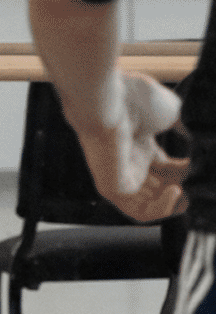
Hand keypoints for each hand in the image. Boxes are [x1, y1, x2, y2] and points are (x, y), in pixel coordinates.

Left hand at [71, 70, 189, 222]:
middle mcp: (128, 163)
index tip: (202, 168)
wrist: (111, 101)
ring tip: (190, 191)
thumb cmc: (135, 101)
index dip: (188, 173)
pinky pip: (139, 212)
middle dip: (185, 189)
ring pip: (152, 204)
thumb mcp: (170, 114)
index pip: (167, 170)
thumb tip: (200, 142)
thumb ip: (185, 128)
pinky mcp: (111, 188)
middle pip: (161, 188)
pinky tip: (176, 191)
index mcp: (140, 144)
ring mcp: (119, 177)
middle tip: (198, 184)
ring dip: (177, 203)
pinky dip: (163, 209)